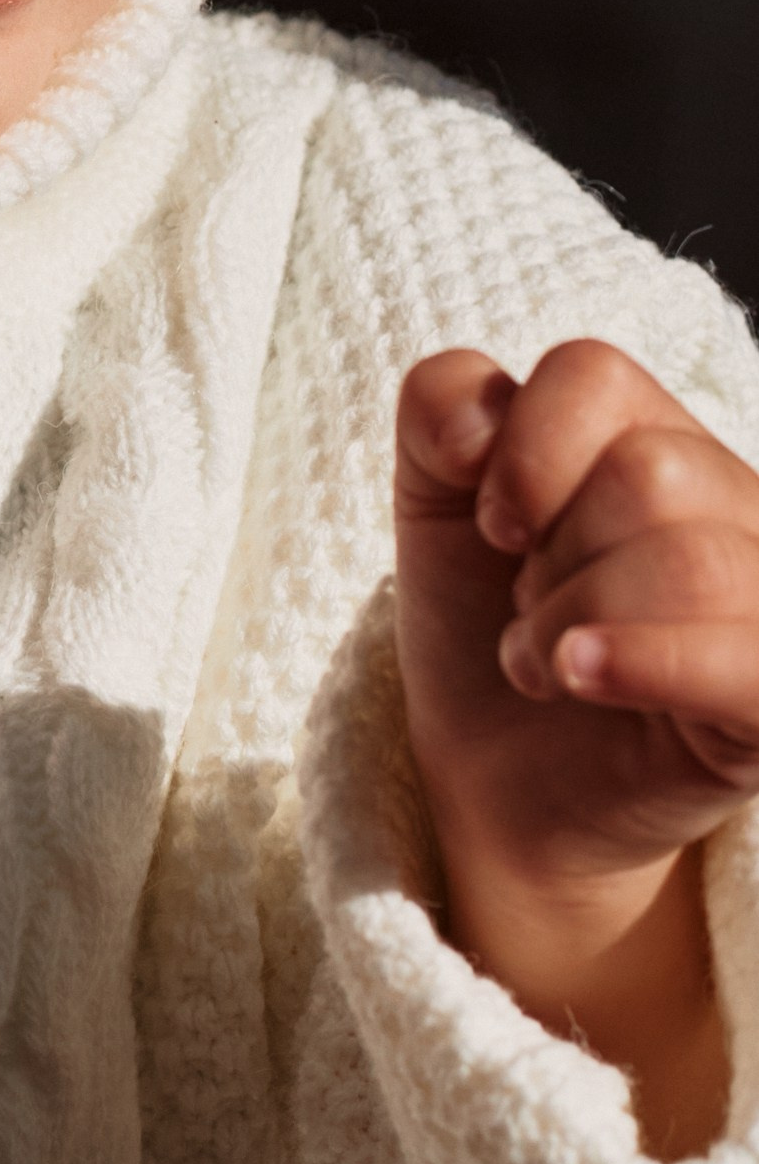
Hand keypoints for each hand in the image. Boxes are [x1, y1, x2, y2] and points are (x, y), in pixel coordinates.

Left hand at [395, 341, 758, 1154]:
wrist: (499, 790)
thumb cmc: (483, 631)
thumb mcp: (434, 506)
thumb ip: (441, 409)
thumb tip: (477, 418)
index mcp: (657, 438)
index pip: (593, 373)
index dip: (518, 449)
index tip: (494, 527)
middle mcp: (735, 506)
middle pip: (647, 470)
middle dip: (548, 555)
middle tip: (532, 613)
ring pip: (688, 558)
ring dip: (568, 624)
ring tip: (547, 666)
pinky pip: (742, 657)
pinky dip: (650, 658)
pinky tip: (581, 675)